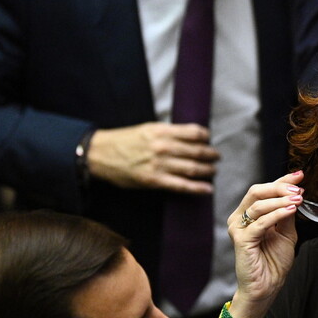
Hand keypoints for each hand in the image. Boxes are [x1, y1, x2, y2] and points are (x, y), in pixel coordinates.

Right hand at [86, 122, 220, 193]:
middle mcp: (164, 147)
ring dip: (208, 171)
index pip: (194, 132)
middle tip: (217, 157)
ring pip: (193, 168)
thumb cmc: (124, 141)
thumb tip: (189, 137)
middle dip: (211, 155)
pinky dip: (198, 188)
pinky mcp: (155, 180)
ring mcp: (160, 165)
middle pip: (197, 151)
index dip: (206, 137)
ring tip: (214, 171)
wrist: (101, 154)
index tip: (209, 140)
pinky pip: (182, 185)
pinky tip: (208, 189)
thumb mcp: (147, 129)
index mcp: (162, 131)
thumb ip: (168, 133)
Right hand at [226, 171, 304, 317]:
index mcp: (250, 214)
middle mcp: (240, 218)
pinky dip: (277, 214)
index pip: (264, 190)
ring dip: (280, 199)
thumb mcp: (286, 232)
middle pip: (257, 191)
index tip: (300, 175)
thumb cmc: (274, 262)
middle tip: (298, 189)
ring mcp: (239, 229)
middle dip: (279, 187)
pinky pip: (261, 223)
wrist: (267, 286)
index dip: (282, 180)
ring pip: (258, 204)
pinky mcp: (242, 240)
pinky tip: (291, 210)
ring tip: (298, 200)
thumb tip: (296, 193)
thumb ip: (287, 214)